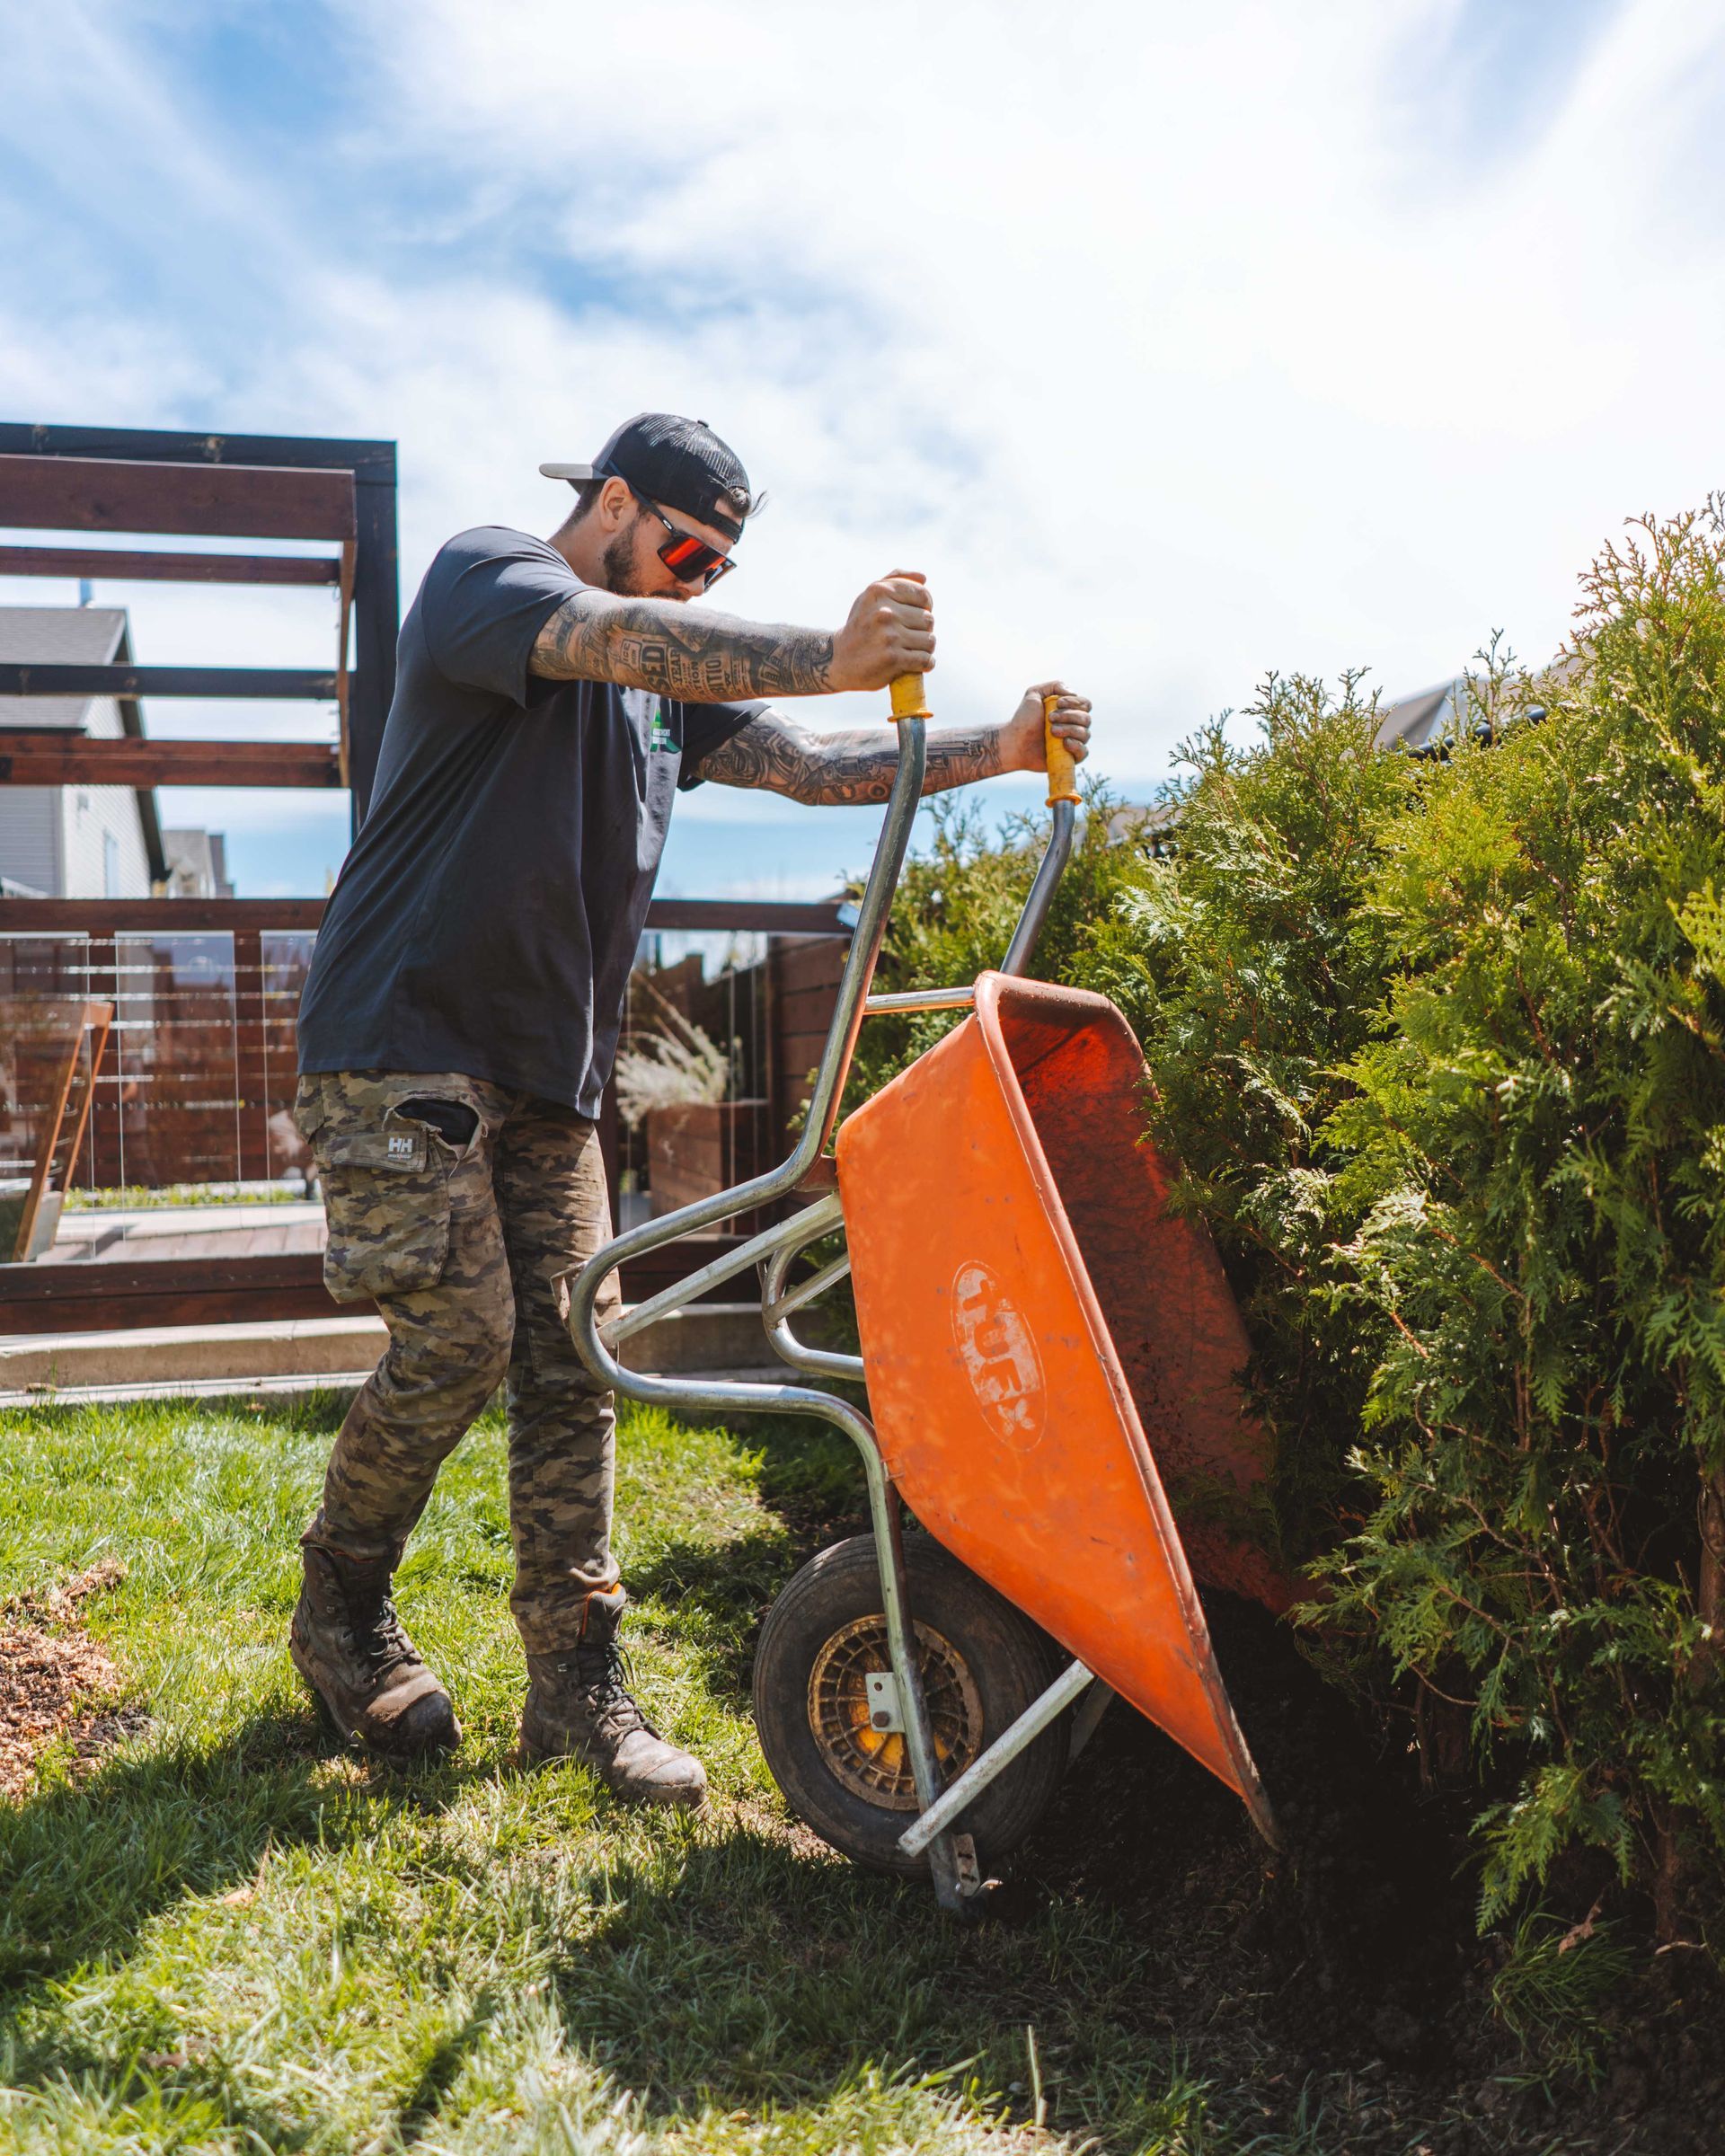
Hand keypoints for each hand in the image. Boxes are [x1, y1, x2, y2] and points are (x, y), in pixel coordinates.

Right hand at [828, 571, 935, 692]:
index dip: (926, 607)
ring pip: (929, 640)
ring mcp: (888, 636)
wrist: (838, 660)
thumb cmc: (860, 626)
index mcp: (880, 592)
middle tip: (909, 637)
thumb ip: (894, 581)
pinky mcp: (893, 659)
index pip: (923, 595)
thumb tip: (923, 578)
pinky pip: (925, 659)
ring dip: (926, 648)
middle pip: (928, 619)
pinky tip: (918, 664)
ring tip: (911, 650)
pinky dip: (926, 663)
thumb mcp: (869, 598)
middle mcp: (884, 612)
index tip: (916, 616)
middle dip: (923, 630)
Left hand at [1001, 680, 1091, 775]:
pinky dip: (1077, 746)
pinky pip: (1084, 752)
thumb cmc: (1024, 719)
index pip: (1085, 704)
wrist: (1014, 741)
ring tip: (1052, 731)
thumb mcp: (1034, 694)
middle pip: (1086, 718)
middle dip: (1069, 716)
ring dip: (1069, 729)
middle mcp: (1074, 726)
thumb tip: (1072, 692)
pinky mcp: (1070, 757)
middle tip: (1049, 718)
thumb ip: (1053, 686)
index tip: (1057, 704)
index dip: (1074, 703)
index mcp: (1069, 711)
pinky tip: (1064, 743)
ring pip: (1085, 734)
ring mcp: (1073, 742)